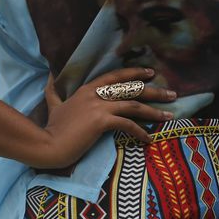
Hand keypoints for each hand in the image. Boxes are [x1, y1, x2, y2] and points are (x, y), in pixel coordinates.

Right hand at [24, 67, 175, 168]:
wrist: (46, 145)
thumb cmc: (52, 128)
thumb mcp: (53, 105)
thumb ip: (53, 91)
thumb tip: (48, 76)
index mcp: (87, 89)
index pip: (116, 76)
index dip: (134, 73)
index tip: (151, 73)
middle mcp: (95, 94)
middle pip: (131, 88)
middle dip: (154, 91)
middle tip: (172, 94)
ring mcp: (98, 107)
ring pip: (134, 105)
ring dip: (154, 111)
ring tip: (169, 116)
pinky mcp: (101, 122)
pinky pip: (127, 124)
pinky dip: (140, 132)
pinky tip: (149, 139)